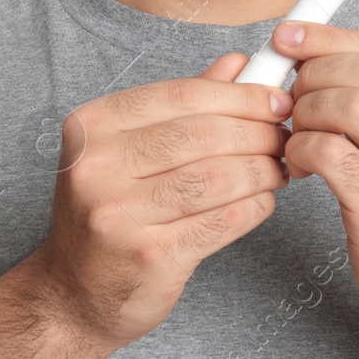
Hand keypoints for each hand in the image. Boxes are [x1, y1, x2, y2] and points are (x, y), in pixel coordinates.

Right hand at [31, 54, 293, 353]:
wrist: (73, 294)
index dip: (240, 95)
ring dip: (263, 170)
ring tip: (278, 168)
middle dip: (259, 132)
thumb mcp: (129, 149)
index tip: (277, 99)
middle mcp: (99, 167)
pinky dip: (255, 206)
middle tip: (285, 135)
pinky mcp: (150, 255)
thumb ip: (184, 105)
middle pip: (204, 134)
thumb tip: (238, 64)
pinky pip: (223, 220)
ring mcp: (120, 214)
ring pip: (219, 177)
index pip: (183, 95)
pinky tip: (263, 200)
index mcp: (93, 127)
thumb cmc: (108, 213)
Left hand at [272, 20, 358, 333]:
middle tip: (292, 95)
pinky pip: (332, 154)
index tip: (288, 37)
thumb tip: (307, 42)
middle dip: (316, 74)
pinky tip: (297, 160)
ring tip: (297, 130)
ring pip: (352, 106)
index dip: (330, 38)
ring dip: (308, 111)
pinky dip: (302, 147)